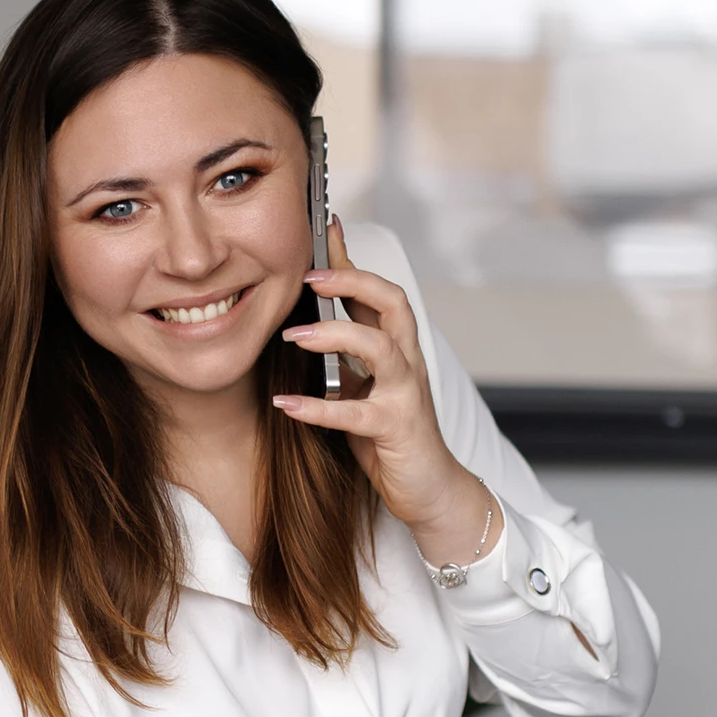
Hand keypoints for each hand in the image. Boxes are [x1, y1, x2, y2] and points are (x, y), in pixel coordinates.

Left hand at [275, 221, 502, 572]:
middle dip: (352, 280)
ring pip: (378, 347)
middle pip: (391, 301)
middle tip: (309, 276)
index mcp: (398, 349)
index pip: (378, 292)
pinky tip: (286, 404)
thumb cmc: (391, 438)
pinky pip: (354, 412)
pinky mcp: (396, 428)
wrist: (430, 488)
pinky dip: (317, 407)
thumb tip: (306, 329)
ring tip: (293, 337)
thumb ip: (343, 360)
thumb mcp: (362, 389)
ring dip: (334, 335)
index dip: (352, 260)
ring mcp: (405, 394)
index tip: (326, 228)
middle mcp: (407, 363)